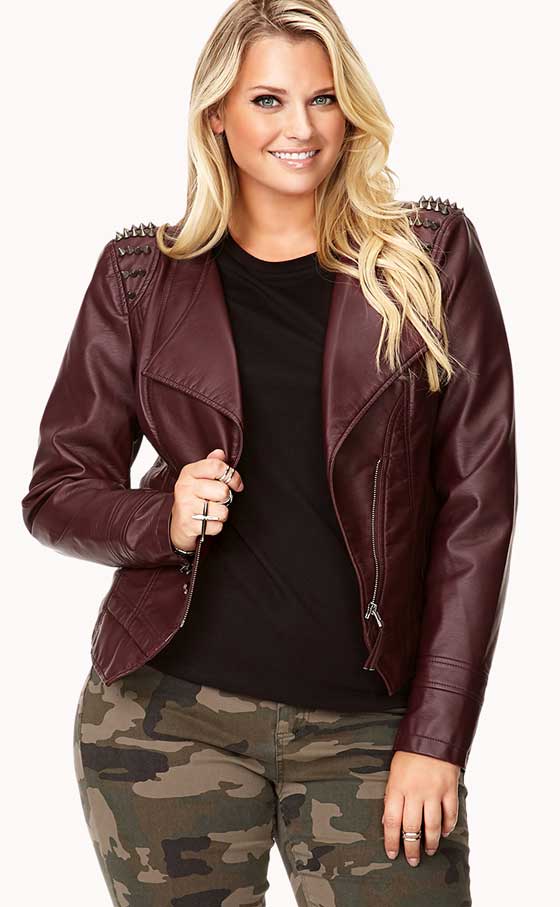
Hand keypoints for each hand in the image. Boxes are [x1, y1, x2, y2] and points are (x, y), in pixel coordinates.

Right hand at [170, 448, 243, 549]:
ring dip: (221, 514)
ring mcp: (185, 506)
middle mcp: (185, 487)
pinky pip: (216, 526)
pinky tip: (206, 522)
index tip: (235, 484)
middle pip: (222, 491)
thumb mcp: (199, 478)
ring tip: (211, 511)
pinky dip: (215, 526)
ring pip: (222, 511)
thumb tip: (220, 453)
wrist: (176, 524)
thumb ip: (211, 464)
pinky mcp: (188, 524)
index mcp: (189, 472)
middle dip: (224, 498)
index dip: (232, 476)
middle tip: (215, 500)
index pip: (216, 466)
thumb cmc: (192, 498)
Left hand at [382, 750, 460, 865]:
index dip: (391, 840)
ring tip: (429, 851)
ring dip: (431, 843)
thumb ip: (392, 795)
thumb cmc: (409, 754)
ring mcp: (434, 792)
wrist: (432, 735)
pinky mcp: (449, 789)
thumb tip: (389, 821)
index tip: (392, 854)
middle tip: (412, 861)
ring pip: (432, 826)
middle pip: (412, 828)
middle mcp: (415, 792)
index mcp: (397, 787)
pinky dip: (448, 826)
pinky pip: (450, 814)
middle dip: (411, 848)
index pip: (391, 821)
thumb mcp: (394, 772)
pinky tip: (445, 833)